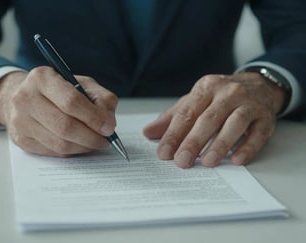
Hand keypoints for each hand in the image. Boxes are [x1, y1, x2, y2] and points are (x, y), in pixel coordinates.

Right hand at [0, 66, 117, 156]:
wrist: (25, 97)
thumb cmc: (58, 90)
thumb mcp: (81, 83)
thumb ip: (100, 97)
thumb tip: (108, 121)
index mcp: (42, 78)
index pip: (71, 102)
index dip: (94, 117)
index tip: (109, 127)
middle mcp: (26, 98)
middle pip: (65, 126)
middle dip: (91, 137)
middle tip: (105, 140)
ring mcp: (20, 121)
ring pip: (60, 144)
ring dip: (83, 147)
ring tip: (95, 142)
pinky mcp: (21, 140)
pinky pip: (53, 152)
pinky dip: (72, 151)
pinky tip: (79, 144)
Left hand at [143, 72, 286, 167]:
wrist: (259, 85)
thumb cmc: (221, 96)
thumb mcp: (195, 101)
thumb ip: (172, 117)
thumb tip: (148, 133)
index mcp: (206, 88)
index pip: (187, 113)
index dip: (174, 134)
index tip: (164, 153)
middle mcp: (228, 93)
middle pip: (208, 119)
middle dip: (193, 141)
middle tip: (181, 161)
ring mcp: (249, 104)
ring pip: (234, 124)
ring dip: (220, 144)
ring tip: (207, 162)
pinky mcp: (266, 117)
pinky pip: (257, 134)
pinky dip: (247, 147)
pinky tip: (236, 160)